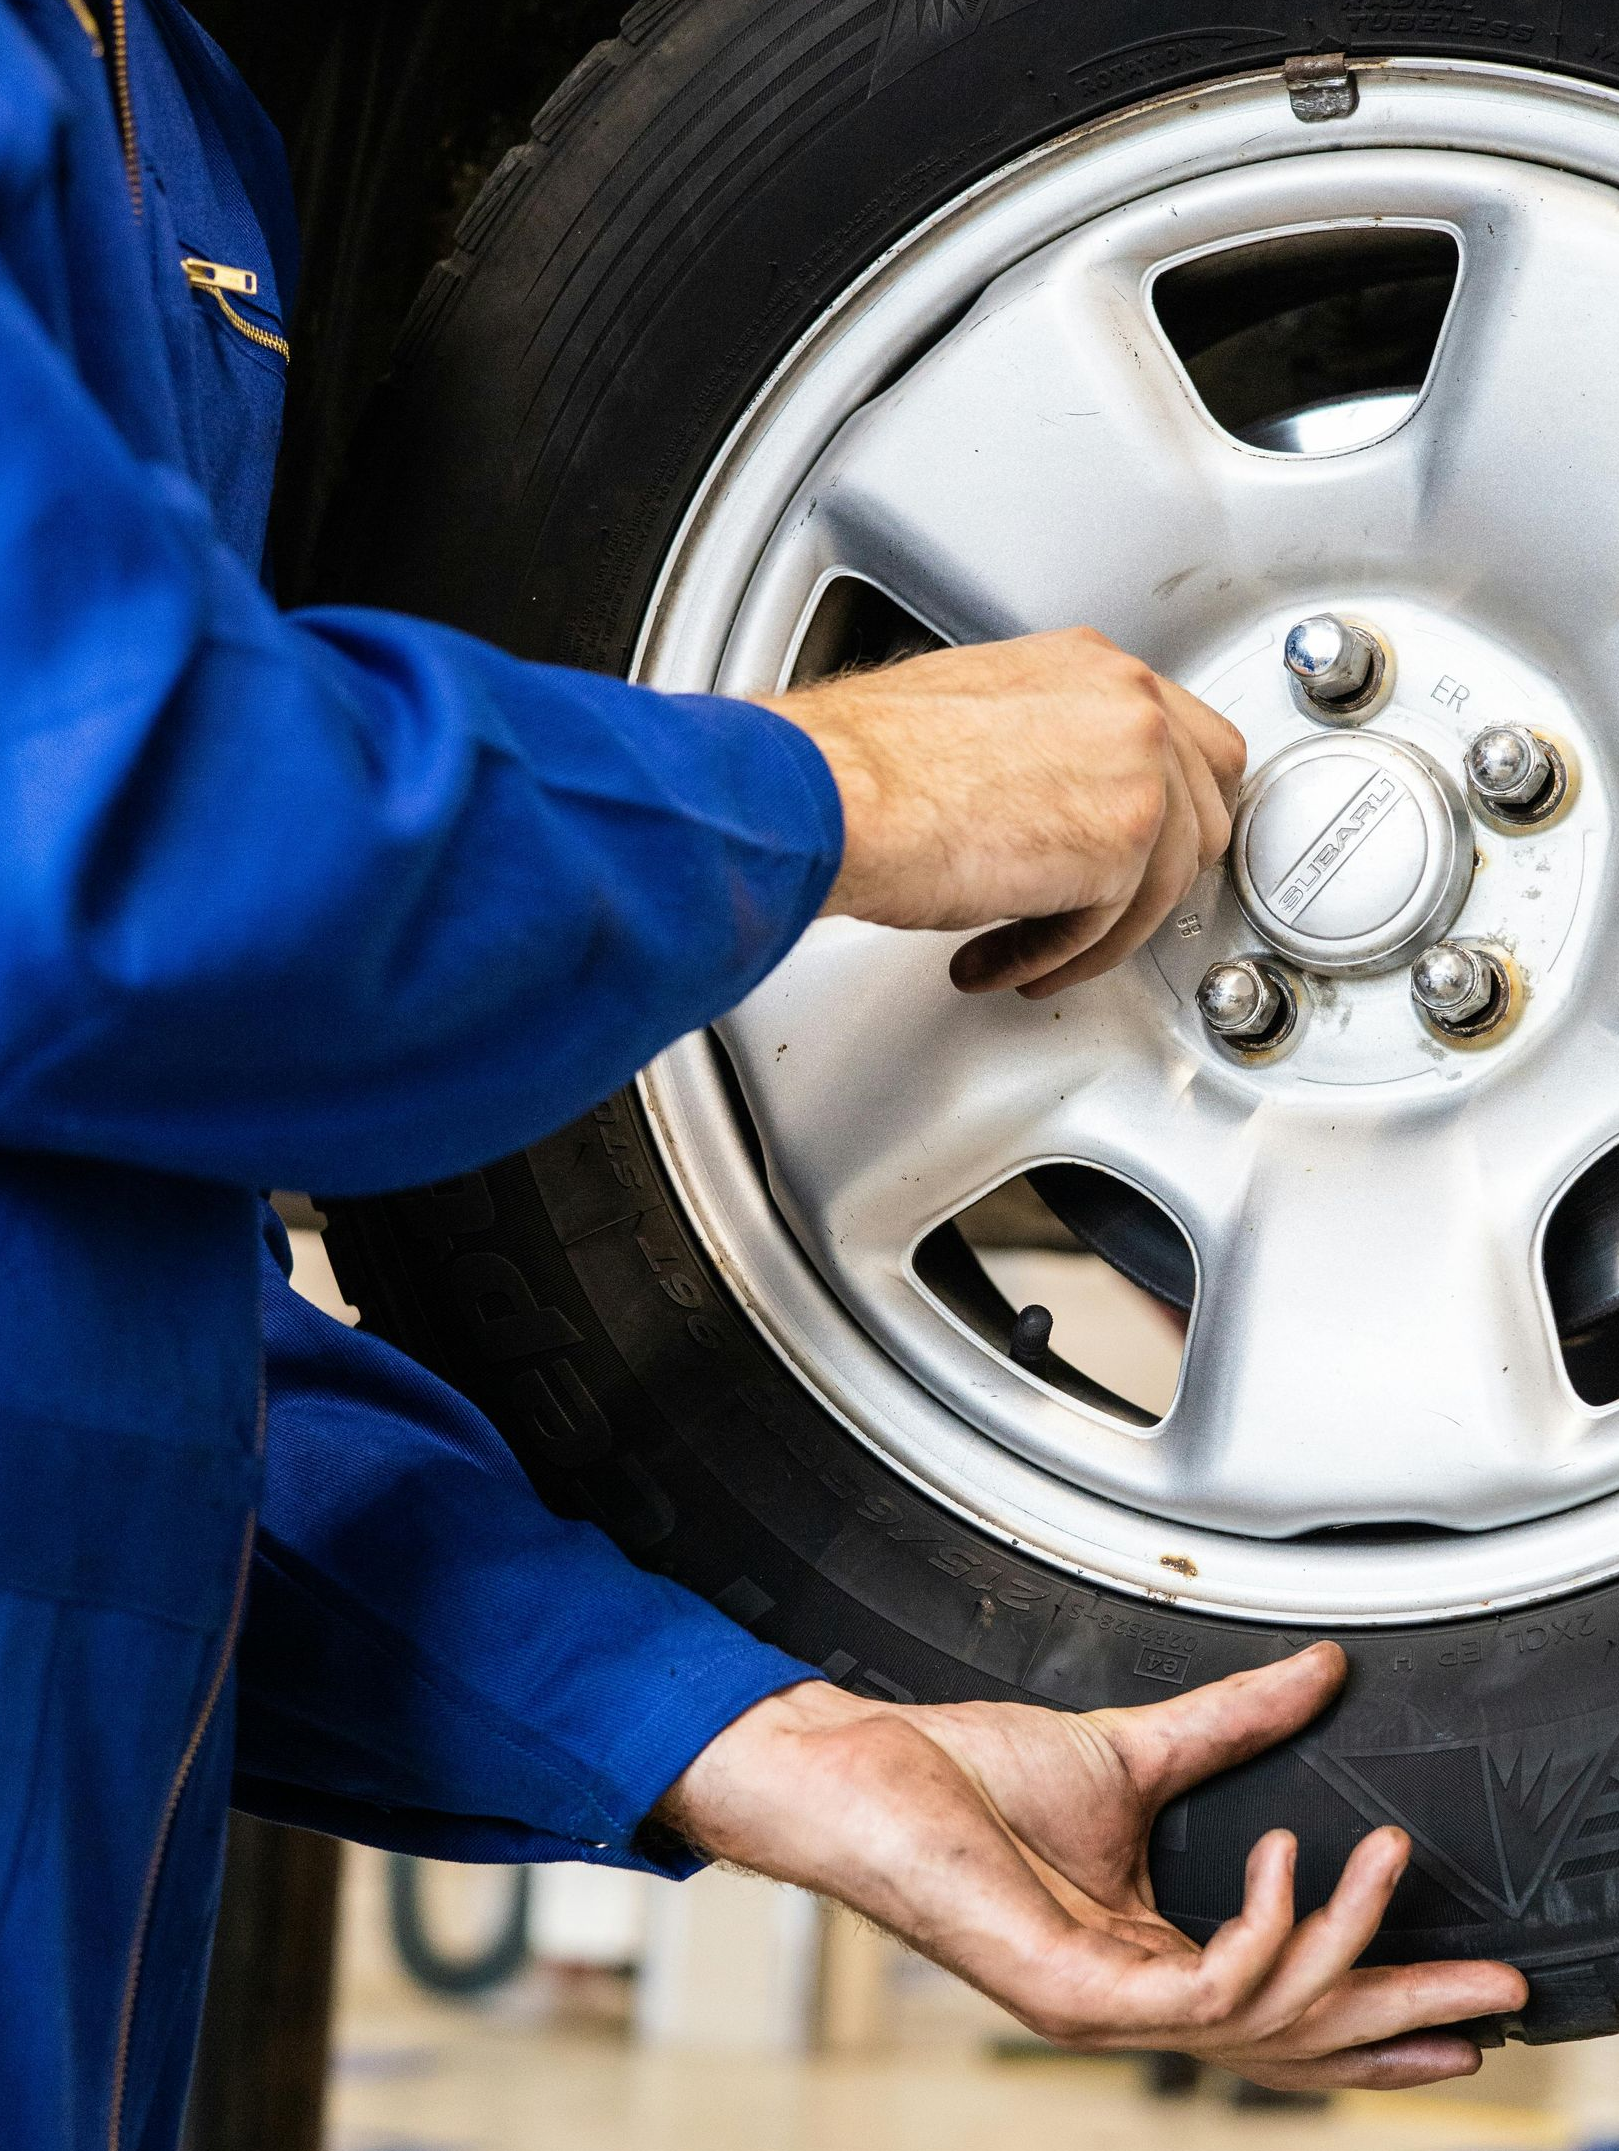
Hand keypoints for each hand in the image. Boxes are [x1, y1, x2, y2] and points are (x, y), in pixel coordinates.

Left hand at [656, 1643, 1525, 2088]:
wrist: (868, 1770)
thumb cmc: (966, 1771)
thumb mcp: (1134, 1749)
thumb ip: (1233, 1724)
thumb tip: (1318, 1673)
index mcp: (1149, 1955)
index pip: (1288, 2006)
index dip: (1381, 2010)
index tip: (1467, 2007)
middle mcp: (1132, 1998)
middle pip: (1301, 2041)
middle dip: (1408, 2021)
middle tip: (1499, 1998)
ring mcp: (1101, 2006)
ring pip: (1264, 2018)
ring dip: (1346, 1943)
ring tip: (1387, 1859)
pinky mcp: (1070, 1990)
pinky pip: (1197, 1993)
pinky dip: (1259, 1934)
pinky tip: (1287, 1868)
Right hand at [761, 627, 1245, 996]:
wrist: (834, 794)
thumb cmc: (867, 764)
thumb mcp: (975, 719)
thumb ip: (1043, 748)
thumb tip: (1055, 802)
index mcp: (1091, 666)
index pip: (1189, 738)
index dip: (1173, 807)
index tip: (1145, 848)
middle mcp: (1128, 703)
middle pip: (1207, 808)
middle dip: (1157, 875)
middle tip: (1107, 912)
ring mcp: (1138, 768)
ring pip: (1169, 879)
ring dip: (1099, 932)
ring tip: (1031, 952)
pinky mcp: (1124, 841)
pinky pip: (1115, 924)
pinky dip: (1060, 956)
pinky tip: (1009, 958)